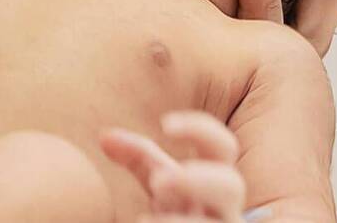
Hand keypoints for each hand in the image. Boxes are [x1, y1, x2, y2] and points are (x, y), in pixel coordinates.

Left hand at [101, 112, 245, 221]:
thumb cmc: (176, 208)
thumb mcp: (160, 179)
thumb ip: (138, 155)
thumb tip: (104, 137)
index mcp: (215, 179)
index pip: (222, 146)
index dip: (200, 130)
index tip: (165, 124)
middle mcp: (224, 206)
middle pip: (232, 185)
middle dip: (196, 180)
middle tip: (158, 183)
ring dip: (182, 222)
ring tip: (145, 220)